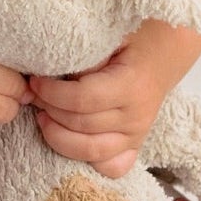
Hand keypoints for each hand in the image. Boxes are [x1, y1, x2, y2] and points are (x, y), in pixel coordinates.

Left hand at [29, 20, 200, 177]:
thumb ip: (85, 53)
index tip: (35, 82)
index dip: (52, 93)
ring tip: (44, 117)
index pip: (82, 100)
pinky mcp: (135, 144)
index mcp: (131, 85)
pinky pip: (113, 167)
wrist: (165, 50)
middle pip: (81, 125)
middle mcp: (137, 115)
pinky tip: (69, 139)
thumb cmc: (133, 38)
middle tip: (34, 95)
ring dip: (59, 137)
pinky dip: (88, 160)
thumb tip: (51, 68)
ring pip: (92, 151)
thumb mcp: (110, 33)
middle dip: (50, 110)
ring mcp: (137, 134)